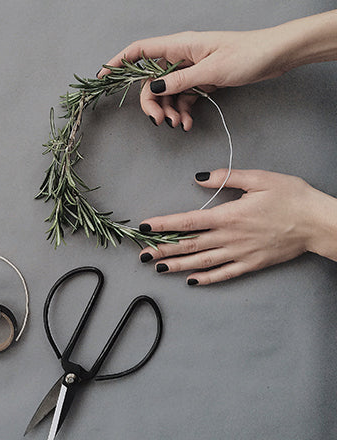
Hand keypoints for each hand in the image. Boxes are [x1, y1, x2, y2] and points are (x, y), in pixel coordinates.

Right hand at [98, 29, 286, 129]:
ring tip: (180, 126)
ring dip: (169, 112)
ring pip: (167, 93)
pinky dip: (183, 112)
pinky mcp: (201, 81)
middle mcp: (181, 56)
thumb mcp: (210, 71)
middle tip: (159, 122)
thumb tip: (152, 88)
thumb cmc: (247, 55)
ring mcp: (191, 70)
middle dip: (152, 103)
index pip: (139, 51)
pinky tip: (188, 123)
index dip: (118, 62)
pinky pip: (183, 98)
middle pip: (152, 81)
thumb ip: (179, 81)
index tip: (103, 77)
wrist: (276, 56)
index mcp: (179, 45)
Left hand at [138, 169, 336, 284]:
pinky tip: (191, 281)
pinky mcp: (251, 264)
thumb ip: (226, 178)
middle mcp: (230, 238)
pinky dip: (207, 279)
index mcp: (229, 215)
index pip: (187, 221)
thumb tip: (199, 179)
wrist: (319, 222)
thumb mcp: (259, 178)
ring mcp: (240, 254)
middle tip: (141, 255)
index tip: (145, 227)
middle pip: (189, 245)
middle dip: (163, 250)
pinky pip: (224, 274)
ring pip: (202, 262)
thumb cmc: (291, 197)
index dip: (164, 225)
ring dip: (178, 266)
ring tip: (158, 268)